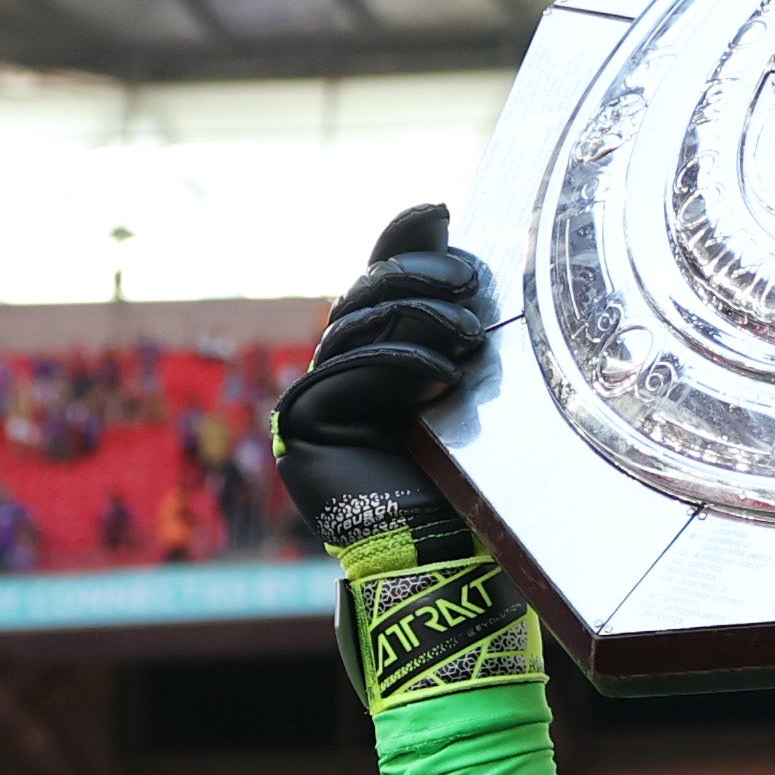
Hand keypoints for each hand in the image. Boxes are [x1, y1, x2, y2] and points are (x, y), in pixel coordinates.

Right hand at [273, 208, 525, 712]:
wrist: (451, 566)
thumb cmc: (471, 479)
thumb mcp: (465, 370)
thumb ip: (442, 300)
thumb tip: (435, 208)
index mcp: (375, 357)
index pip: (381, 280)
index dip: (405, 244)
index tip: (444, 210)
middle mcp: (337, 375)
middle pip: (365, 296)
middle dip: (421, 282)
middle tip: (475, 288)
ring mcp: (313, 401)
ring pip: (354, 327)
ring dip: (416, 321)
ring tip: (471, 338)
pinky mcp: (299, 428)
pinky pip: (343, 373)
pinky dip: (397, 367)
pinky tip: (443, 376)